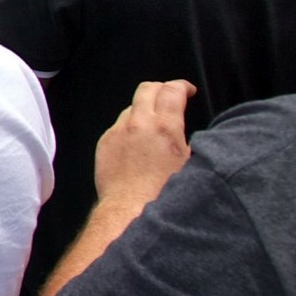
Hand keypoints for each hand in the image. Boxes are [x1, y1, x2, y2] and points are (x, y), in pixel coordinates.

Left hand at [93, 79, 193, 206]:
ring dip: (143, 111)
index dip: (182, 86)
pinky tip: (136, 145)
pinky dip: (129, 129)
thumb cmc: (165, 192)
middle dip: (161, 89)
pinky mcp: (105, 142)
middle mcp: (140, 124)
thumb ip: (185, 137)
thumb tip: (183, 128)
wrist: (131, 209)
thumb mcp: (190, 163)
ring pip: (131, 108)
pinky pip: (118, 126)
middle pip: (147, 89)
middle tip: (169, 98)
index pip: (172, 90)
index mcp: (165, 127)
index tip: (188, 90)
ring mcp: (119, 131)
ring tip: (152, 127)